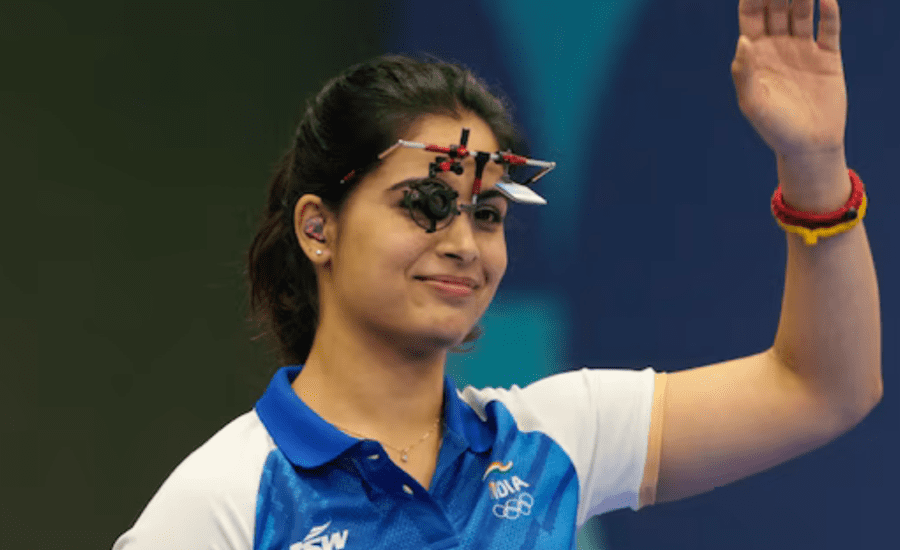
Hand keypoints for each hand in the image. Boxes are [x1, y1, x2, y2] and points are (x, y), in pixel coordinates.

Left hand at [731, 0, 846, 158]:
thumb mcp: (753, 103)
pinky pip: (829, 28)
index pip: (751, 18)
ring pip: (802, 12)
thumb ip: (744, 72)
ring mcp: (803, 49)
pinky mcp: (828, 56)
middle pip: (776, 9)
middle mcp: (778, 47)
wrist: (809, 146)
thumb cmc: (774, 128)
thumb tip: (743, 40)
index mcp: (755, 55)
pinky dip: (829, 12)